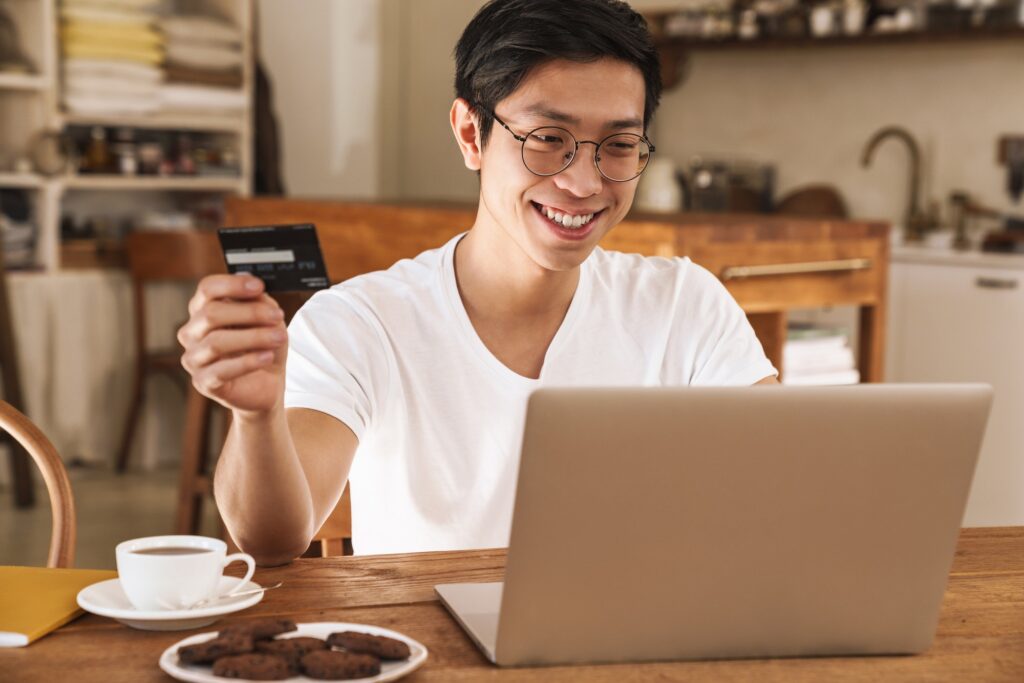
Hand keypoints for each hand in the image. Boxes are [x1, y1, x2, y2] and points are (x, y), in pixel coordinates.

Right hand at [178, 274, 287, 415]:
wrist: (266, 385)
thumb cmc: (262, 348)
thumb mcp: (268, 320)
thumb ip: (259, 302)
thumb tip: (253, 285)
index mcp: (203, 310)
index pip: (207, 289)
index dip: (232, 285)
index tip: (258, 286)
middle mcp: (192, 332)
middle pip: (211, 314)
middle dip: (250, 313)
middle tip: (277, 316)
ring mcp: (194, 358)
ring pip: (216, 342)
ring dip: (254, 337)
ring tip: (279, 337)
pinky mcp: (203, 382)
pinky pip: (221, 371)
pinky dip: (248, 362)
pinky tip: (267, 357)